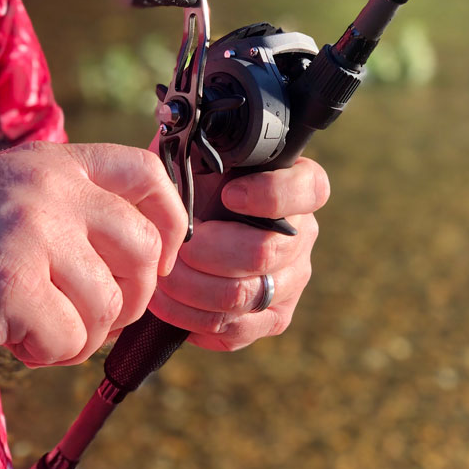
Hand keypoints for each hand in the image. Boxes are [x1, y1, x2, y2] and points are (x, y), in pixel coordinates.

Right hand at [0, 142, 186, 368]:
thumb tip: (145, 243)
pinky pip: (71, 340)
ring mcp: (31, 236)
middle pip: (145, 248)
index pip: (146, 172)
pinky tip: (13, 342)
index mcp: (50, 163)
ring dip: (82, 332)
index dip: (172, 219)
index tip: (163, 256)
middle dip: (134, 295)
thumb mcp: (2, 190)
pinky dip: (50, 354)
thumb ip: (66, 203)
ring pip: (110, 304)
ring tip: (38, 328)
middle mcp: (48, 191)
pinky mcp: (11, 288)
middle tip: (95, 314)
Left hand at [147, 156, 328, 350]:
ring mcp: (292, 281)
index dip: (272, 195)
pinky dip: (193, 319)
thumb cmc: (193, 186)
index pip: (310, 189)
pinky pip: (237, 330)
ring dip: (191, 288)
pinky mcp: (272, 318)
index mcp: (297, 189)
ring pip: (244, 296)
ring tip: (158, 276)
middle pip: (263, 252)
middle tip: (173, 245)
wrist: (184, 233)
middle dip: (206, 251)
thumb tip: (183, 137)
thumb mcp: (197, 154)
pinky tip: (169, 303)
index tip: (229, 195)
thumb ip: (198, 144)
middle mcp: (302, 236)